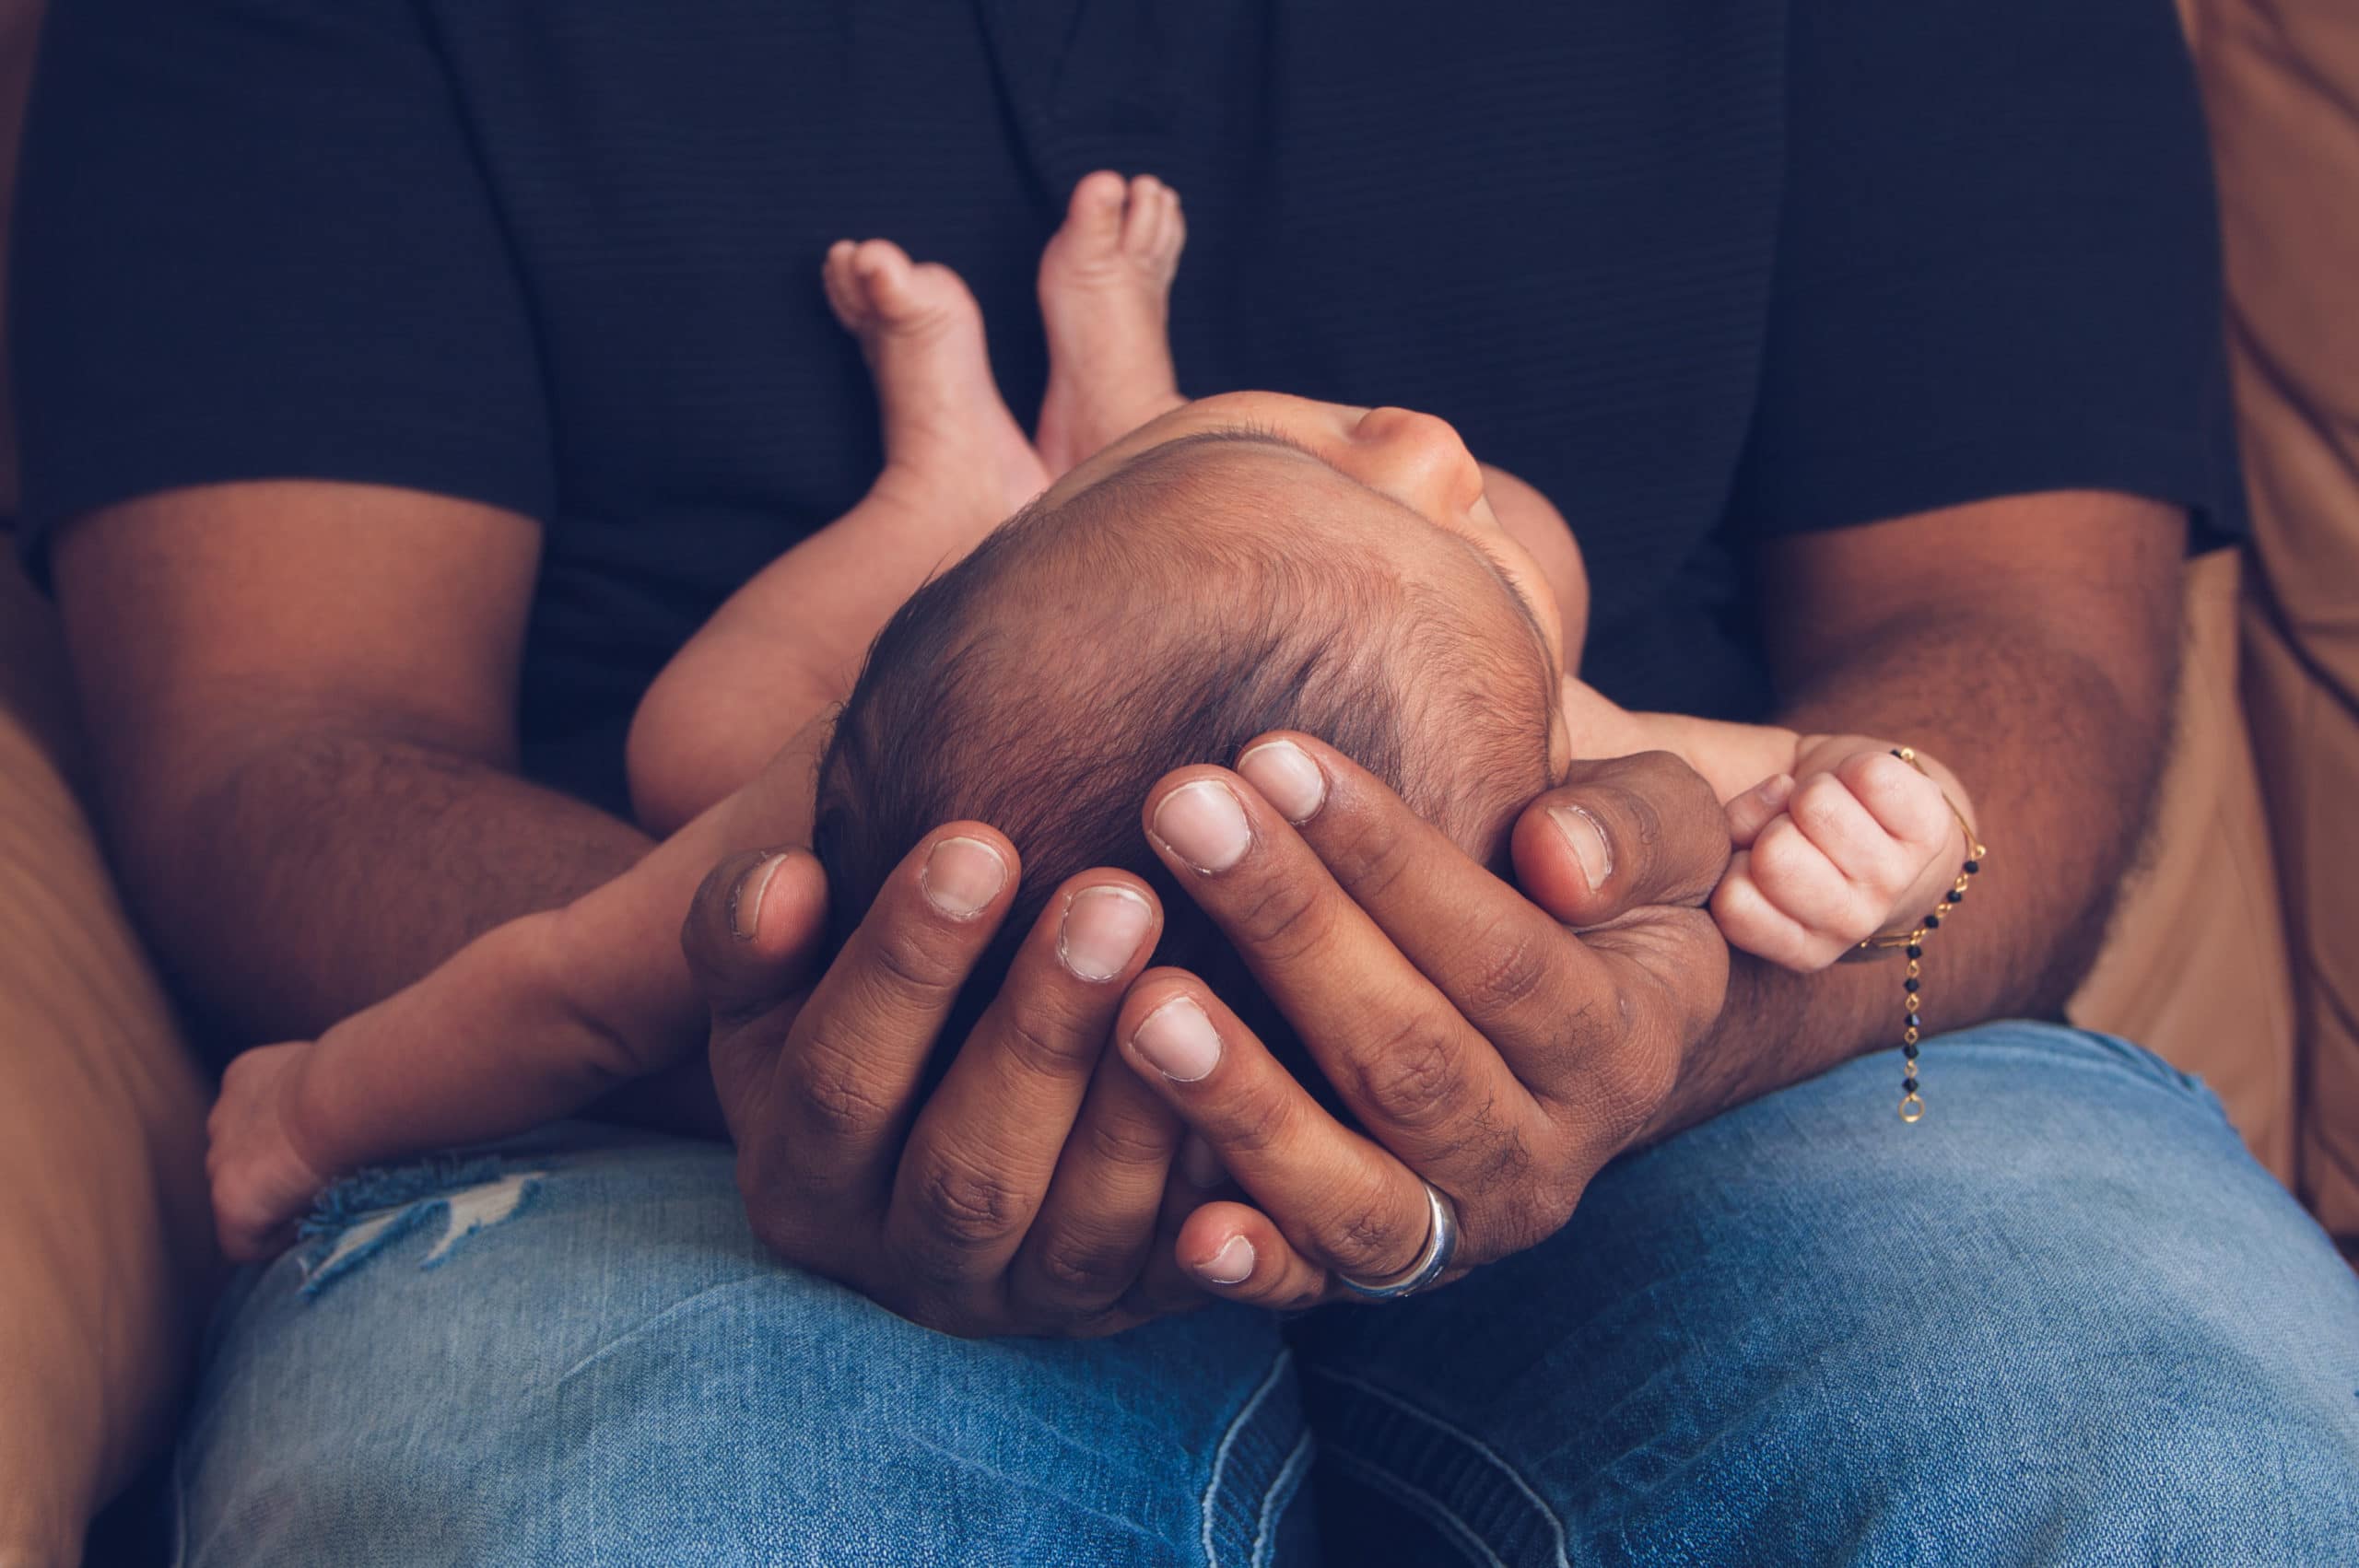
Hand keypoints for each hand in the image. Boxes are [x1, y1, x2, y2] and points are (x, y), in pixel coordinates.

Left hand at [208, 1041, 331, 1262]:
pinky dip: (277, 1241)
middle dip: (275, 1174)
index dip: (288, 1142)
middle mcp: (223, 1117)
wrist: (345, 1095)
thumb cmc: (361, 1079)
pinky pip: (244, 1242)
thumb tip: (352, 1110)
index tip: (324, 1150)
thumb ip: (323, 1090)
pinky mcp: (228, 1202)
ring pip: (241, 1200)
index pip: (256, 1119)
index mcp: (247, 1076)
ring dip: (275, 1205)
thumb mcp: (335, 1072)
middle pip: (241, 1161)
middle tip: (323, 1179)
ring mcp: (220, 1161)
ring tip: (323, 1200)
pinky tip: (313, 1220)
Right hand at [682, 831, 1217, 1336]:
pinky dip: (1229, 1200)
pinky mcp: (1136, 1308)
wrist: (959, 1094)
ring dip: (1141, 1109)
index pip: (838, 1081)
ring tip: (1194, 974)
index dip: (903, 965)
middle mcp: (909, 1259)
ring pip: (1085, 1232)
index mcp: (803, 1176)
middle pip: (970, 1169)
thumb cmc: (880, 996)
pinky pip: (1189, 1273)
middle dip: (1042, 1032)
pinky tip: (1271, 1087)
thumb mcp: (784, 975)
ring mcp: (1030, 1298)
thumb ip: (755, 932)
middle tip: (1116, 897)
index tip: (977, 840)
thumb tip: (782, 887)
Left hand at [1109, 737, 1732, 1307]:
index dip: (1386, 856)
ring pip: (1356, 1187)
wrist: (1580, 1019)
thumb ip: (1637, 828)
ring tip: (1145, 1002)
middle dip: (1288, 926)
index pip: (1499, 952)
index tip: (1274, 753)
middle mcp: (1546, 1159)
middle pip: (1409, 1055)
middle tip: (1178, 811)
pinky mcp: (1376, 1279)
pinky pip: (1312, 1287)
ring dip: (1246, 1101)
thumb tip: (1557, 855)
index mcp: (1621, 1044)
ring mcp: (1459, 1232)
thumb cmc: (1586, 885)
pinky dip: (1254, 1267)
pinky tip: (1185, 1230)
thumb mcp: (1663, 837)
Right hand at [1713, 742, 1963, 971]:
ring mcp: (1895, 881)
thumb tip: (1780, 789)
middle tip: (1797, 828)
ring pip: (1818, 805)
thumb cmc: (1794, 837)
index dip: (1737, 859)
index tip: (1758, 854)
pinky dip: (1855, 768)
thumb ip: (1724, 828)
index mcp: (1799, 946)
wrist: (1877, 822)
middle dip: (1775, 822)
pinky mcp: (1931, 831)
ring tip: (1829, 810)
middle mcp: (1851, 926)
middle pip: (1776, 853)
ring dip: (1813, 791)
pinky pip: (1872, 776)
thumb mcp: (1741, 849)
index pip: (1733, 901)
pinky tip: (1861, 791)